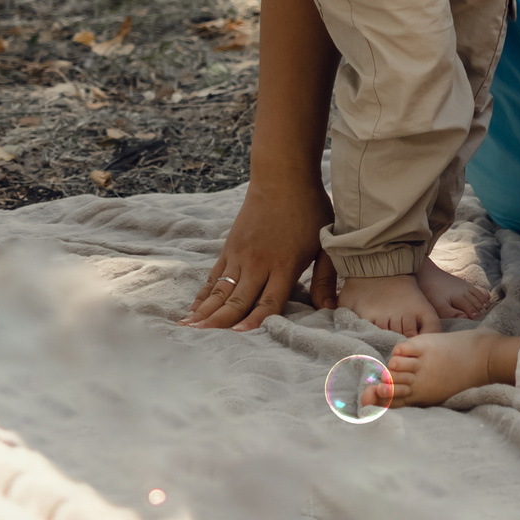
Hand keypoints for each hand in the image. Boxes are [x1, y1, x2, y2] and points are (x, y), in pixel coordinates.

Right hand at [182, 168, 338, 328]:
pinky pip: (213, 277)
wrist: (282, 177)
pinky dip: (203, 294)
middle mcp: (258, 263)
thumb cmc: (310, 209)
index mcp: (284, 264)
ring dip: (205, 312)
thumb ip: (327, 278)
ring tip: (188, 330)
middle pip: (238, 300)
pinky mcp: (229, 248)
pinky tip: (194, 309)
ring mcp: (240, 256)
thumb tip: (330, 309)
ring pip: (220, 290)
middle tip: (203, 342)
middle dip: (220, 323)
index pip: (269, 300)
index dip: (256, 321)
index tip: (241, 336)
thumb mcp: (326, 242)